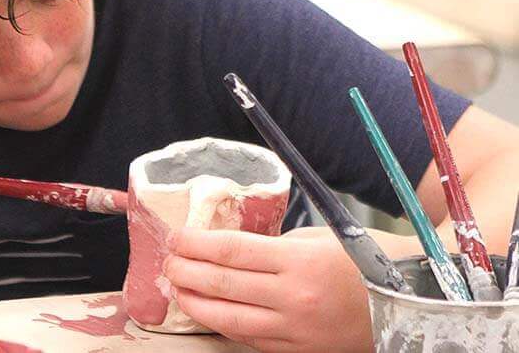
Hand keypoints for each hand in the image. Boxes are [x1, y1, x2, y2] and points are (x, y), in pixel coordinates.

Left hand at [163, 226, 412, 351]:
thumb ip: (273, 246)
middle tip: (167, 262)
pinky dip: (224, 325)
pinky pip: (251, 339)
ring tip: (177, 289)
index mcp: (299, 263)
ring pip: (229, 319)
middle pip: (222, 284)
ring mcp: (295, 331)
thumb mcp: (318, 240)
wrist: (412, 303)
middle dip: (186, 272)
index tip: (176, 238)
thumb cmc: (367, 261)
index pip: (230, 252)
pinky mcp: (300, 351)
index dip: (196, 245)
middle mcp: (293, 299)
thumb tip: (230, 248)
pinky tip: (208, 313)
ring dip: (196, 303)